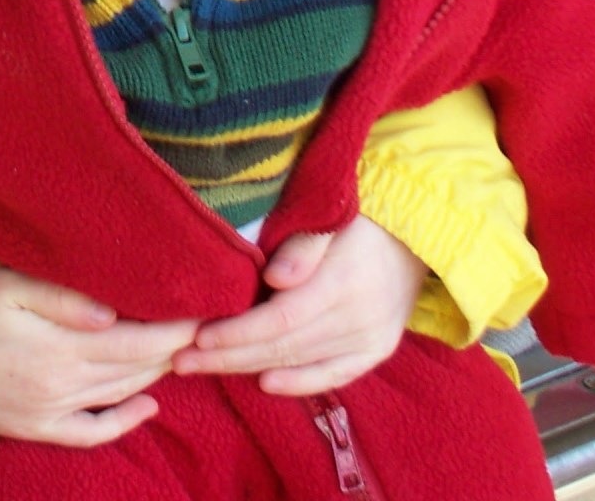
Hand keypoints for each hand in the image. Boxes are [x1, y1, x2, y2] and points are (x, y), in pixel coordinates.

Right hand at [0, 268, 199, 445]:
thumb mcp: (7, 286)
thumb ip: (63, 299)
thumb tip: (115, 314)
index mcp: (58, 347)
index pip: (135, 342)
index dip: (173, 331)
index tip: (204, 314)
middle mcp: (60, 386)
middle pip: (133, 370)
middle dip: (172, 351)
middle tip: (204, 332)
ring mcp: (48, 412)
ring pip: (117, 396)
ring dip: (153, 377)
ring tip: (181, 355)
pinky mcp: (34, 427)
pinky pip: (89, 432)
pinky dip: (122, 422)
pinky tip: (147, 407)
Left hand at [174, 215, 424, 395]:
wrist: (415, 231)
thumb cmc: (357, 213)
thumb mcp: (330, 214)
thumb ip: (304, 245)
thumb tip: (275, 277)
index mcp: (342, 282)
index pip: (280, 320)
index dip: (237, 333)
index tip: (196, 338)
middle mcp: (359, 318)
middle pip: (283, 347)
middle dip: (228, 356)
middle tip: (179, 361)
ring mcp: (370, 338)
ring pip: (301, 362)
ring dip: (250, 368)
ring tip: (204, 368)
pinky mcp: (377, 350)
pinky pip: (333, 375)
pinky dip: (298, 382)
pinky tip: (263, 382)